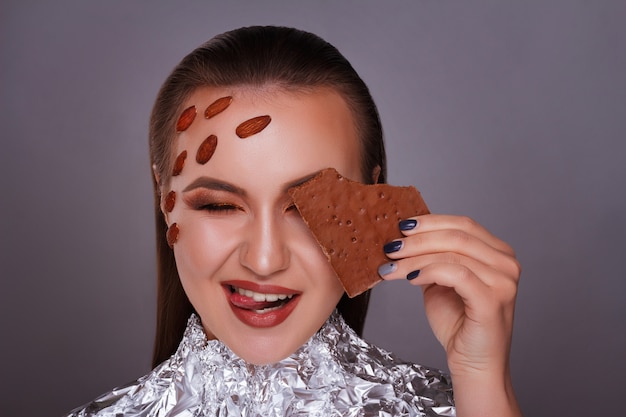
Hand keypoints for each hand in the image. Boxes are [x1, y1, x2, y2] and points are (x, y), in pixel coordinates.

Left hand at [379, 214, 521, 415]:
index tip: (400, 227)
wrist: (473, 364)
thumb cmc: (459, 324)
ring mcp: (503, 281)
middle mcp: (506, 262)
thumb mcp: (441, 281)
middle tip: (390, 246)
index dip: (430, 222)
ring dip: (415, 257)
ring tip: (391, 265)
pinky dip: (429, 271)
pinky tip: (411, 278)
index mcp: (497, 253)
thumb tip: (404, 238)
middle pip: (457, 235)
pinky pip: (456, 274)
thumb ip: (433, 258)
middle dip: (418, 239)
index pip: (462, 224)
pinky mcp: (493, 300)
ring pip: (452, 253)